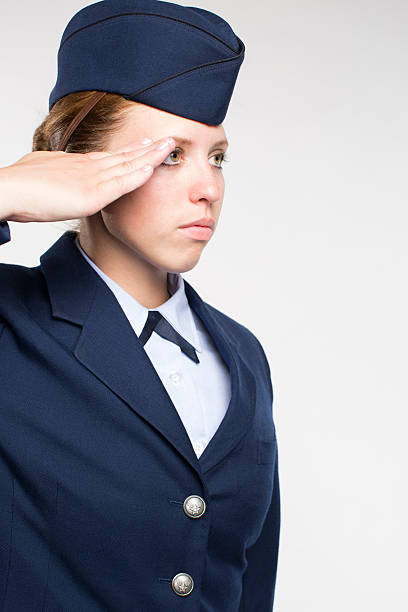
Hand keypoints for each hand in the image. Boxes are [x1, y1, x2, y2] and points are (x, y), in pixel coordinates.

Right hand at [0, 137, 174, 222]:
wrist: (10, 189)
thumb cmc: (20, 186)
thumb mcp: (43, 175)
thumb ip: (58, 179)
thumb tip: (60, 184)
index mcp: (77, 164)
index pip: (110, 156)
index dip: (130, 150)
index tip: (146, 144)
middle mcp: (88, 167)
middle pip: (124, 155)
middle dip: (148, 148)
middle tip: (168, 139)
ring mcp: (92, 178)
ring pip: (128, 164)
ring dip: (151, 156)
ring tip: (170, 146)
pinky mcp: (92, 193)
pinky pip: (121, 183)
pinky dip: (138, 175)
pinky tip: (153, 168)